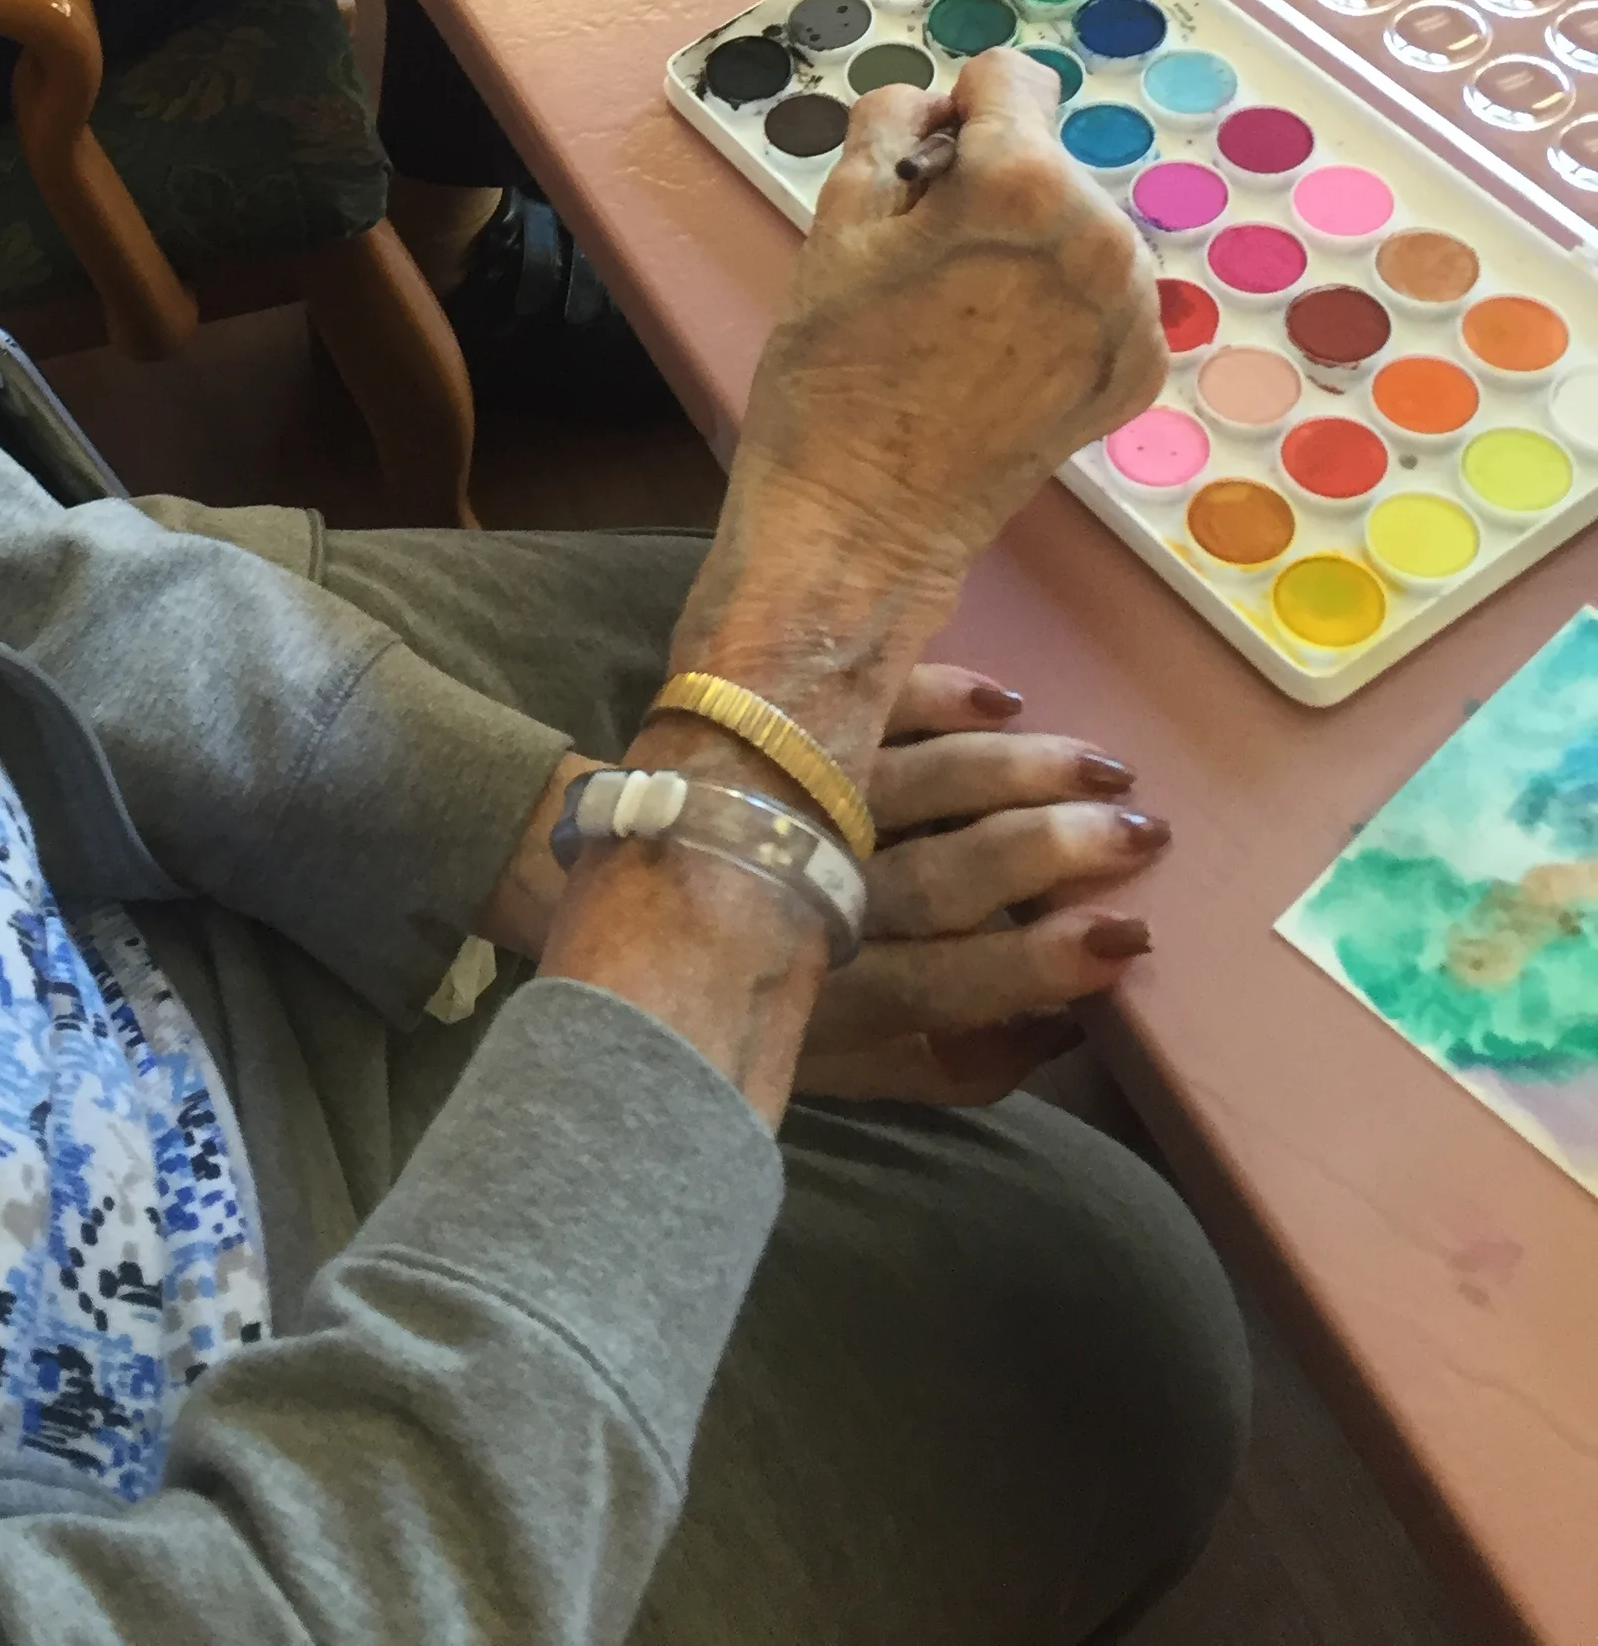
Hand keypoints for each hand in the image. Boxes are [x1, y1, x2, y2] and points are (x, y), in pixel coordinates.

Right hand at [672, 48, 1165, 717]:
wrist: (862, 516)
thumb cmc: (832, 370)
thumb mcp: (835, 217)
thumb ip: (893, 125)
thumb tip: (942, 106)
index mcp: (1024, 183)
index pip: (1012, 78)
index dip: (953, 114)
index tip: (921, 172)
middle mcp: (1101, 236)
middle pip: (1047, 156)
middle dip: (990, 186)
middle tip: (924, 263)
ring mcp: (1130, 310)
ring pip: (1078, 224)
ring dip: (1028, 245)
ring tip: (957, 314)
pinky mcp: (1139, 370)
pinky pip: (1101, 296)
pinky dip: (1057, 308)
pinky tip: (996, 352)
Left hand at [795, 663, 1165, 1102]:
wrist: (624, 912)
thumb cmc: (760, 999)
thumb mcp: (844, 1067)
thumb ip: (953, 1066)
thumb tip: (1065, 1032)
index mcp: (827, 999)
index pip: (943, 983)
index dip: (1036, 964)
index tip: (1126, 937)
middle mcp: (806, 902)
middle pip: (939, 876)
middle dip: (1047, 852)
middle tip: (1140, 831)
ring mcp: (785, 805)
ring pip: (912, 783)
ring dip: (1017, 770)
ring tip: (1104, 766)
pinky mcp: (765, 732)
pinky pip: (862, 709)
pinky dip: (934, 696)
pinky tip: (1004, 698)